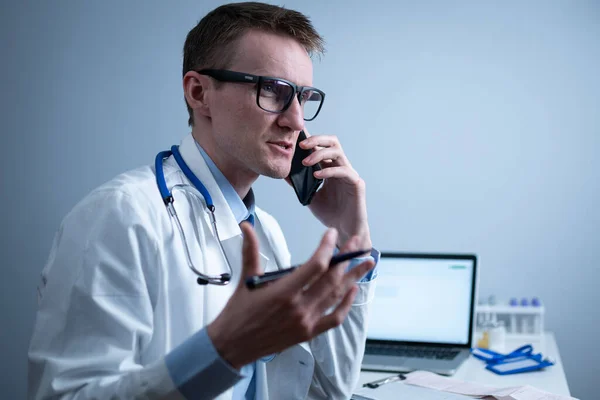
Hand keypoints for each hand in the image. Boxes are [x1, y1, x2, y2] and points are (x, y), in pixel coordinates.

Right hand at [207, 222, 374, 368]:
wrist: (231, 346)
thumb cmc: (237, 313)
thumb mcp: (245, 279)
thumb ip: (251, 250)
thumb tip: (246, 226)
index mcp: (283, 292)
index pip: (315, 265)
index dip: (327, 247)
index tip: (332, 234)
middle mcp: (298, 308)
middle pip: (332, 279)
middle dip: (347, 258)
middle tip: (358, 243)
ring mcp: (306, 322)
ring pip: (336, 296)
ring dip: (353, 278)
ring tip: (367, 262)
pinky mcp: (308, 333)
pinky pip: (334, 318)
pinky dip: (345, 304)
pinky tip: (352, 290)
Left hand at [299, 130, 371, 248]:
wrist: (343, 231)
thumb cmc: (330, 214)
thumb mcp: (310, 197)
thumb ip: (300, 184)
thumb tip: (285, 172)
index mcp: (331, 168)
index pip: (322, 147)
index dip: (311, 138)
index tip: (296, 135)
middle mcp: (341, 168)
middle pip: (332, 142)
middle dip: (316, 140)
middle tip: (301, 145)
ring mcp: (350, 174)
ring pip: (338, 153)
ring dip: (320, 154)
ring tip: (305, 163)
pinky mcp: (356, 184)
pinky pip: (344, 171)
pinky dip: (329, 171)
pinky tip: (317, 175)